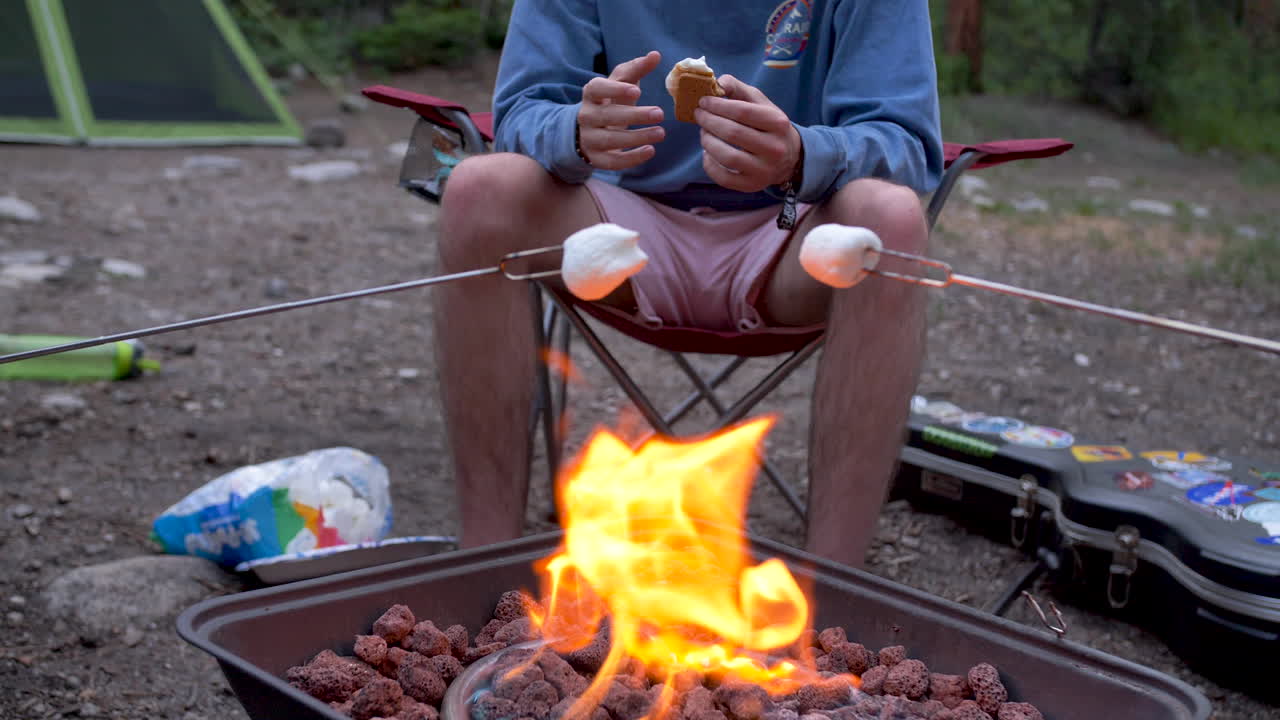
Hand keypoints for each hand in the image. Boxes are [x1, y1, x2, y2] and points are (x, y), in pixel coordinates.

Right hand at [577, 51, 665, 169]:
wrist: (588, 131)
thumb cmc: (610, 102)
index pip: (597, 89)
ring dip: (637, 137)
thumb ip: (636, 69)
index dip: (615, 90)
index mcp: (591, 94)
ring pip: (611, 140)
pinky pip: (612, 162)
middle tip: (660, 113)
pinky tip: (650, 150)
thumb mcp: (620, 84)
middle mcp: (586, 116)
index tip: (637, 91)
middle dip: (634, 115)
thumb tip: (655, 55)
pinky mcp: (596, 158)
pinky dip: (632, 158)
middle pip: (607, 116)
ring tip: (660, 132)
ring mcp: (589, 139)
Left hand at [695, 75, 802, 192]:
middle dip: (709, 122)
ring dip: (708, 142)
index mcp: (778, 123)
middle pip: (733, 133)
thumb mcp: (761, 104)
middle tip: (699, 115)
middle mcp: (774, 148)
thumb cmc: (768, 125)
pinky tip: (708, 153)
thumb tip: (718, 82)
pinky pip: (724, 177)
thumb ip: (739, 89)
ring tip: (703, 133)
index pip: (742, 112)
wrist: (789, 158)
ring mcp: (764, 170)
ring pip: (727, 156)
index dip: (718, 105)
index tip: (703, 101)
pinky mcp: (752, 185)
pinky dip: (709, 164)